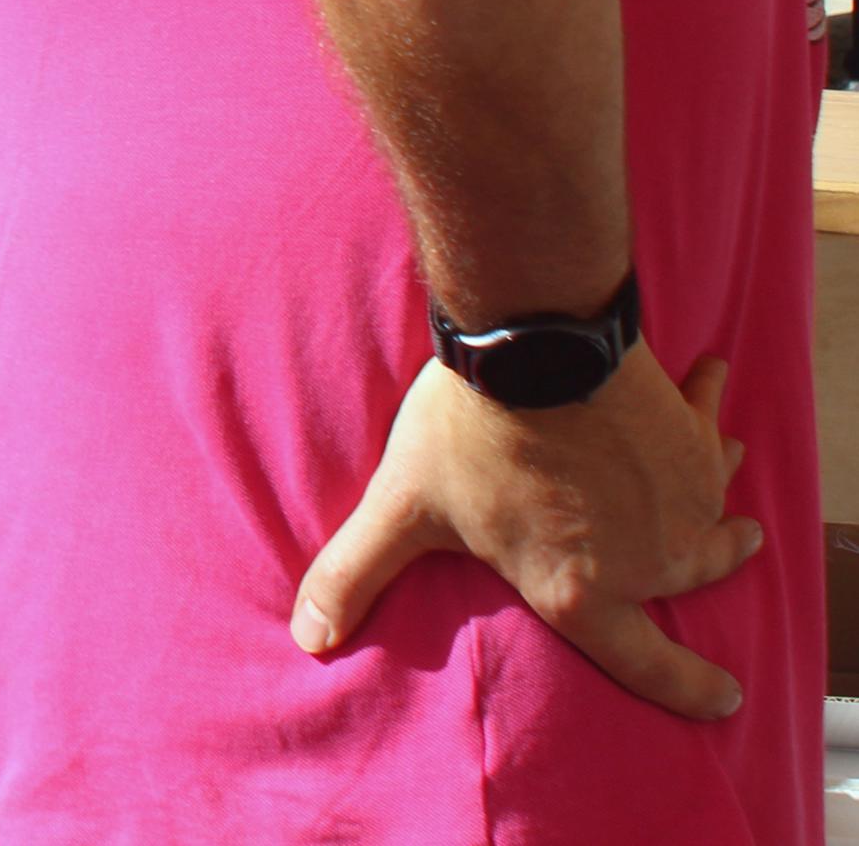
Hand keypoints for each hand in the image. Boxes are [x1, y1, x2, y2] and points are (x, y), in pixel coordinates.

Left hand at [292, 346, 760, 717]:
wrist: (533, 345)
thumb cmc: (468, 433)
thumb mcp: (402, 507)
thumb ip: (356, 573)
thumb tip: (308, 637)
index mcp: (583, 594)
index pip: (649, 666)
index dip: (689, 688)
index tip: (723, 698)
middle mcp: (648, 558)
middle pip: (694, 574)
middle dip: (713, 563)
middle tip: (737, 548)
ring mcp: (682, 498)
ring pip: (715, 506)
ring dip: (718, 497)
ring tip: (729, 482)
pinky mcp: (692, 437)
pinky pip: (713, 429)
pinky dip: (711, 413)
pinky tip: (708, 381)